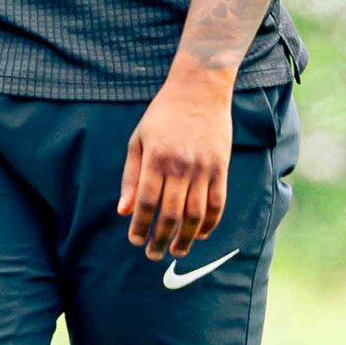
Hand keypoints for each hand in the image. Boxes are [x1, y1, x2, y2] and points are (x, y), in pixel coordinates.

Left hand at [121, 62, 232, 260]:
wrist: (199, 89)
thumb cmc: (163, 114)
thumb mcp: (138, 140)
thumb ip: (131, 176)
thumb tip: (124, 210)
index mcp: (156, 158)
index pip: (147, 202)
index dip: (140, 226)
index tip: (136, 241)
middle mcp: (180, 166)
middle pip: (170, 214)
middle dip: (160, 239)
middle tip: (153, 255)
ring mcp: (203, 168)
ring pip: (195, 214)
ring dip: (186, 238)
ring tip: (176, 250)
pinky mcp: (221, 167)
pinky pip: (217, 203)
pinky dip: (210, 223)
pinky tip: (201, 235)